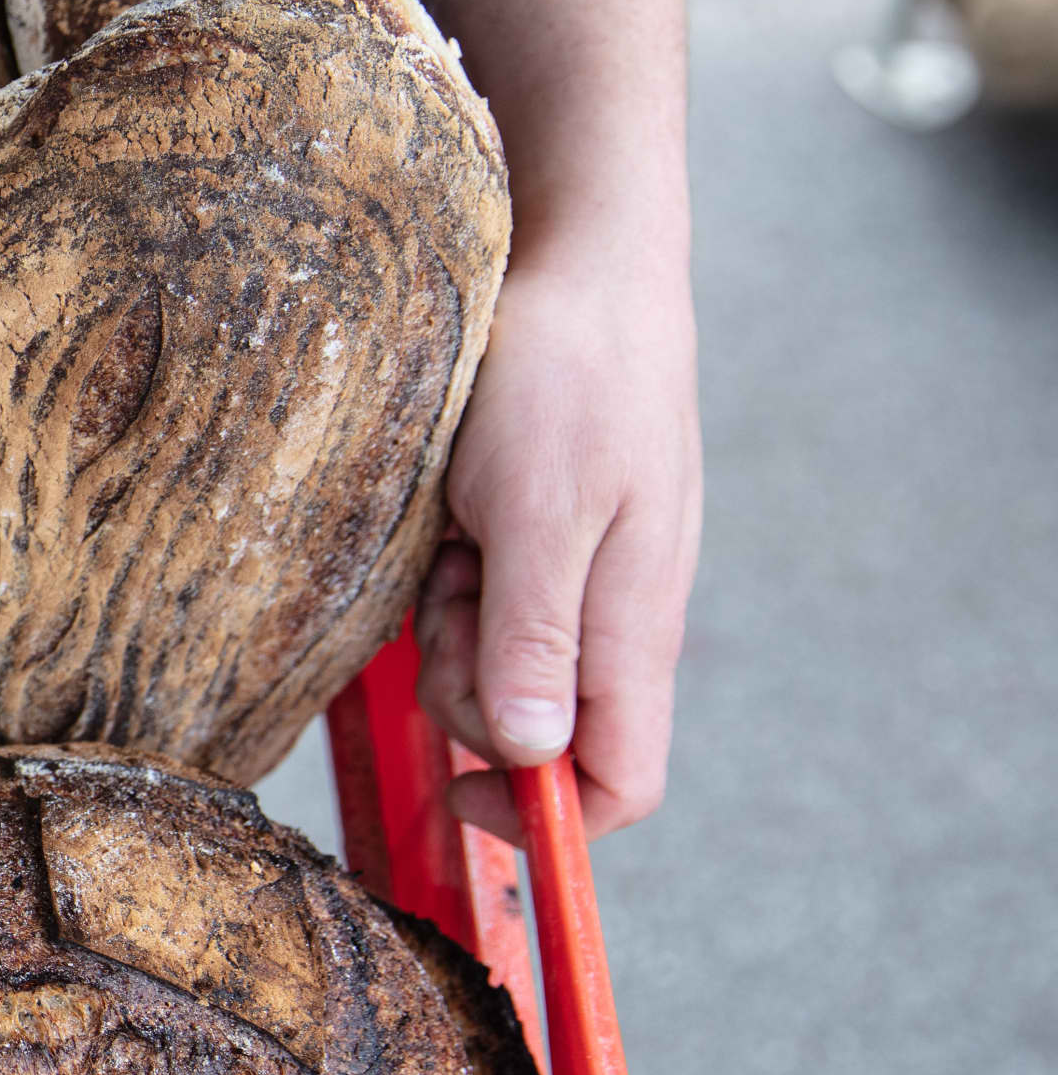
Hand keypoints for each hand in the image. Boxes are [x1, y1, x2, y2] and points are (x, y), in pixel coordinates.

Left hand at [413, 231, 701, 840]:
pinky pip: (469, 600)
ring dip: (446, 622)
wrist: (576, 257)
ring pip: (486, 667)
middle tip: (448, 591)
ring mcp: (569, 577)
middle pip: (528, 731)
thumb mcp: (539, 509)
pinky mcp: (527, 540)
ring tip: (452, 531)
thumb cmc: (568, 373)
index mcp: (633, 626)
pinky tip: (445, 513)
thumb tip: (533, 754)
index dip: (546, 818)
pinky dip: (441, 573)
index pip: (620, 782)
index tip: (460, 792)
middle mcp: (608, 615)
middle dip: (465, 688)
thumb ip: (535, 634)